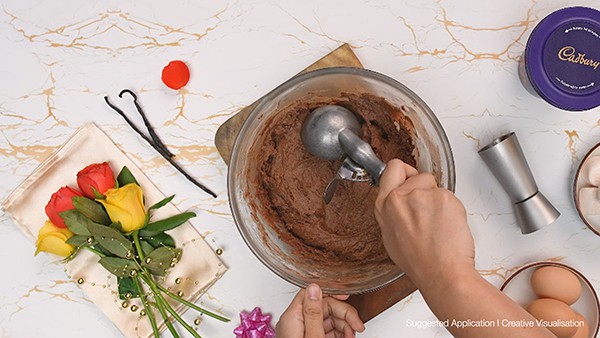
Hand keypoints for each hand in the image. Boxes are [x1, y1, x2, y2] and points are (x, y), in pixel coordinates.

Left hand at [276, 283, 364, 337]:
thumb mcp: (312, 336)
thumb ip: (313, 313)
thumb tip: (314, 287)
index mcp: (292, 317)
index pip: (313, 293)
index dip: (333, 293)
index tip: (347, 296)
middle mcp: (294, 322)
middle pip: (324, 307)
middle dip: (344, 315)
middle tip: (357, 326)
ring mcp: (300, 332)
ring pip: (327, 319)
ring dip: (344, 326)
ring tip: (352, 335)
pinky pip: (325, 330)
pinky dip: (338, 333)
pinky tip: (346, 337)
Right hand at [374, 159, 474, 287]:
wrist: (442, 273)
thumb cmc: (419, 262)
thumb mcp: (390, 237)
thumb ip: (392, 212)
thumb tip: (397, 201)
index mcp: (384, 205)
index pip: (393, 168)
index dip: (405, 173)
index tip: (410, 179)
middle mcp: (399, 197)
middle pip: (417, 174)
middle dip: (424, 186)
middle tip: (428, 207)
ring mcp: (422, 196)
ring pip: (435, 186)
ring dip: (439, 200)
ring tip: (437, 224)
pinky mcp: (444, 197)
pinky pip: (450, 196)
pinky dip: (452, 209)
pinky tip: (447, 226)